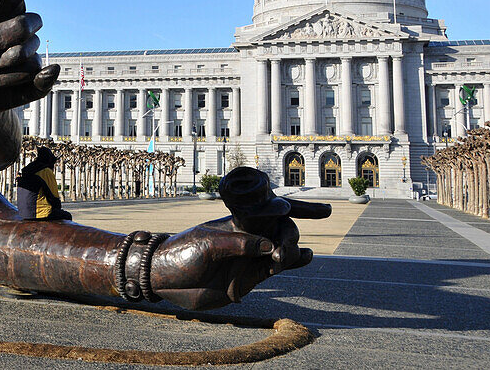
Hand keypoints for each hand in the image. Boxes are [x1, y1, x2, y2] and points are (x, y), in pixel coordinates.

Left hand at [0, 0, 57, 120]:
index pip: (22, 16)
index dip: (3, 30)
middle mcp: (13, 42)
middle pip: (29, 36)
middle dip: (2, 49)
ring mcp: (16, 67)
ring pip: (29, 64)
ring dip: (3, 73)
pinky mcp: (15, 93)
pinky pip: (39, 88)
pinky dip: (45, 81)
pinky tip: (46, 74)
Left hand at [148, 197, 329, 309]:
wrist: (166, 280)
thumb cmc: (181, 254)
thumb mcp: (207, 245)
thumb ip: (239, 244)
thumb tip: (269, 246)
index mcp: (237, 221)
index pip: (270, 209)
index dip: (296, 207)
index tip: (323, 211)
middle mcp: (247, 236)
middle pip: (281, 229)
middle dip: (291, 234)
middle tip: (284, 249)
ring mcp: (249, 256)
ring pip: (282, 248)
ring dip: (293, 250)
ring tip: (293, 256)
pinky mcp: (249, 276)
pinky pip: (276, 267)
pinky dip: (293, 262)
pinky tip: (308, 257)